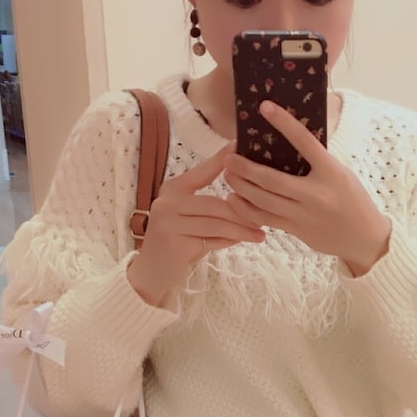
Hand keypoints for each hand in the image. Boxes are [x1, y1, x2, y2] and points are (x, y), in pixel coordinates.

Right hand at [128, 144, 265, 305]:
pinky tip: (242, 241)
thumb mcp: (191, 217)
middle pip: (215, 203)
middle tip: (264, 217)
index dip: (222, 159)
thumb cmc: (178, 241)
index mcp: (173, 189)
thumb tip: (246, 195)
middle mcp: (167, 202)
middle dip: (242, 212)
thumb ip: (211, 206)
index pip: (203, 172)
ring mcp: (169, 223)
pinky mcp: (175, 243)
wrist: (152, 272)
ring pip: (216, 223)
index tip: (240, 145)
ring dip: (241, 229)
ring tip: (261, 234)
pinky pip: (211, 240)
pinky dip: (229, 241)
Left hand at [222, 102, 391, 276]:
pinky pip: (265, 219)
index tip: (265, 107)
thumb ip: (318, 162)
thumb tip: (288, 142)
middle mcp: (316, 194)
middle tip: (229, 157)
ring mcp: (304, 215)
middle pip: (272, 179)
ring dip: (241, 187)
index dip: (284, 123)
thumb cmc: (353, 200)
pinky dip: (246, 208)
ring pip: (263, 201)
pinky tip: (234, 199)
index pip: (305, 141)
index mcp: (331, 172)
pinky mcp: (296, 230)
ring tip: (228, 175)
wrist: (364, 239)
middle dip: (246, 168)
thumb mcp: (341, 175)